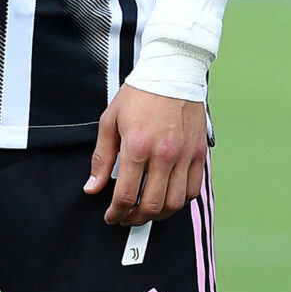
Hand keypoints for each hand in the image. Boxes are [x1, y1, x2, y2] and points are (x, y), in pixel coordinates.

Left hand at [85, 85, 207, 225]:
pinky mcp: (198, 154)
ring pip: (174, 203)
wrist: (172, 73)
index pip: (126, 194)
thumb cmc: (139, 94)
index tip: (112, 216)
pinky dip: (180, 201)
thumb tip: (92, 188)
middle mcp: (163, 155)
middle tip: (127, 218)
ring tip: (146, 212)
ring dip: (158, 215)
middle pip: (151, 205)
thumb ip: (102, 157)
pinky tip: (167, 199)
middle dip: (135, 218)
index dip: (116, 212)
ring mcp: (184, 156)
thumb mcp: (110, 121)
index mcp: (137, 146)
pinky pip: (193, 190)